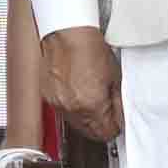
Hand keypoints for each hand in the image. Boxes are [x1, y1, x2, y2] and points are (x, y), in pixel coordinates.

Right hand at [34, 24, 122, 149]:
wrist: (67, 34)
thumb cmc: (90, 49)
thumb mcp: (115, 77)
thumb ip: (117, 102)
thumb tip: (120, 115)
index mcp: (91, 105)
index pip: (106, 132)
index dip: (115, 128)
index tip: (118, 122)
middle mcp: (71, 107)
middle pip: (89, 132)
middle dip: (100, 126)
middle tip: (108, 115)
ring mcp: (56, 102)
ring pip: (75, 123)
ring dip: (86, 118)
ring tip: (92, 101)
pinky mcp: (47, 95)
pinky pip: (62, 110)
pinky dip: (71, 107)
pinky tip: (77, 93)